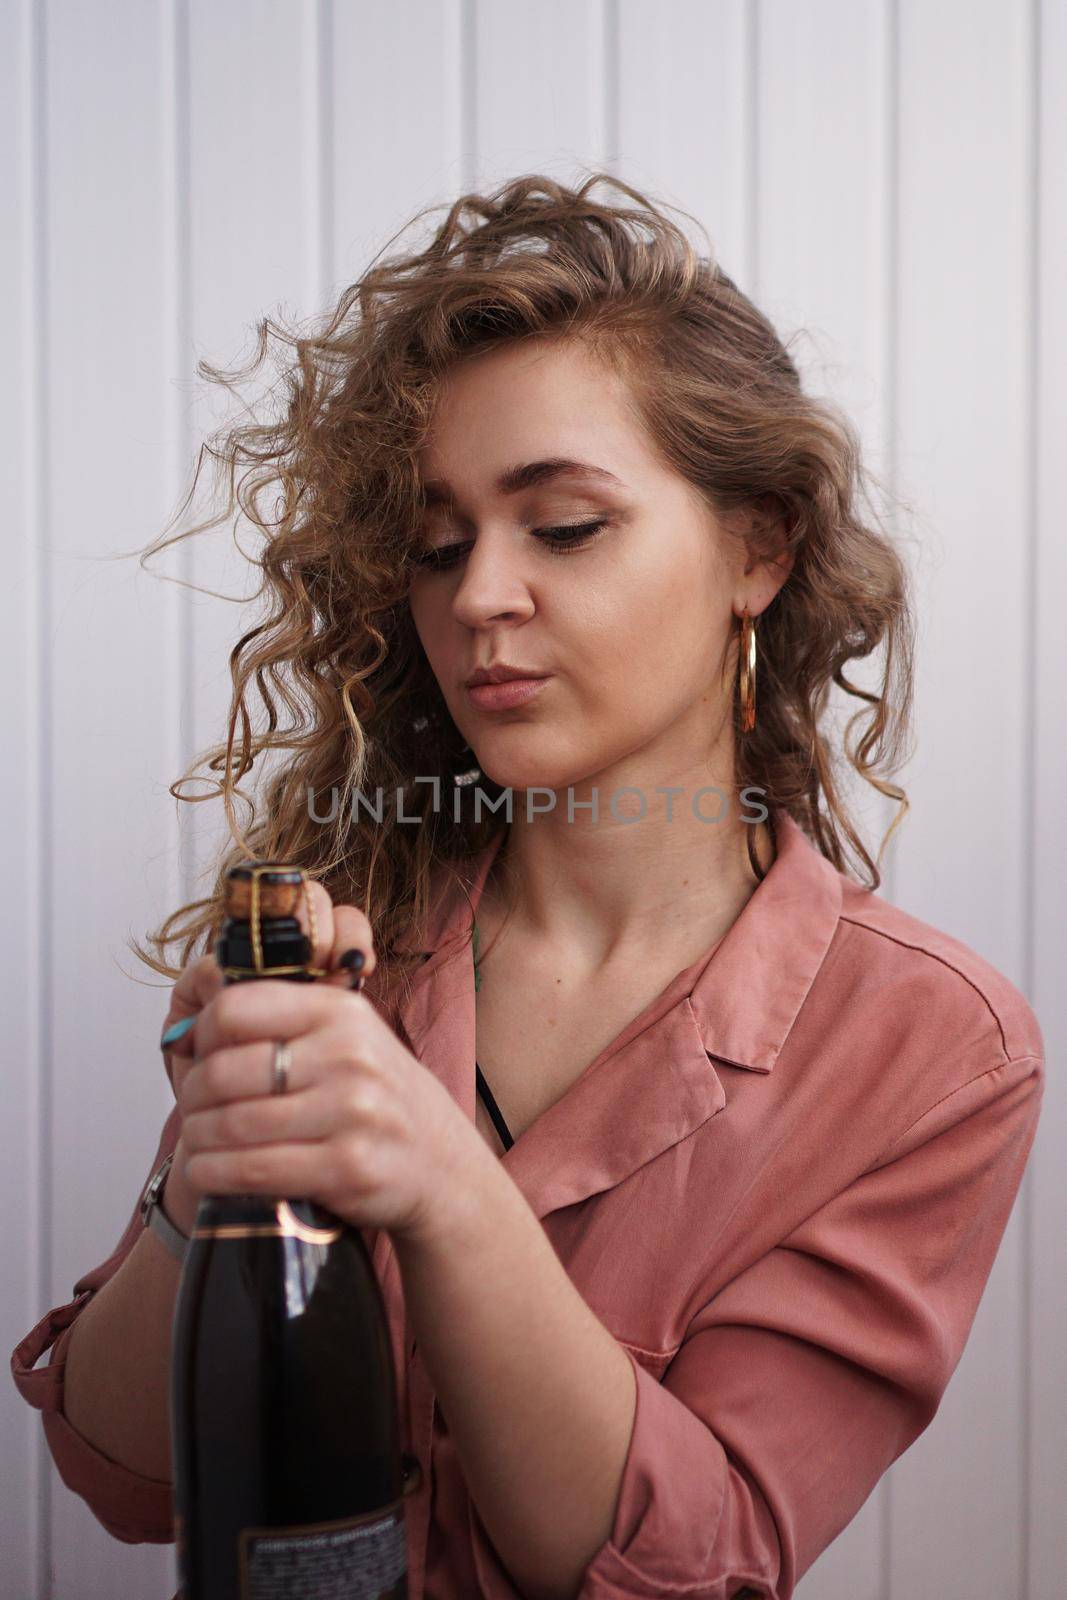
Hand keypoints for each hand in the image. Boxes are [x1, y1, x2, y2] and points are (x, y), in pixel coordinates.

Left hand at [159, 879, 378, 1233]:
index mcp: (339, 1010)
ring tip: (196, 1146)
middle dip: (192, 1098)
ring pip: (232, 1124)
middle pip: (224, 1071)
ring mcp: (351, 1111)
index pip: (234, 1007)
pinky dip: (214, 1175)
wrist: (442, 1165)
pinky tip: (208, 1173)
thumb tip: (184, 1032)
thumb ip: (283, 1023)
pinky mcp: (346, 1167)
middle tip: (190, 1113)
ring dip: (197, 1141)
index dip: (202, 1035)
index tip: (199, 1058)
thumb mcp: (348, 1038)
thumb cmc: (379, 1100)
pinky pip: (253, 1169)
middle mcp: (348, 1054)